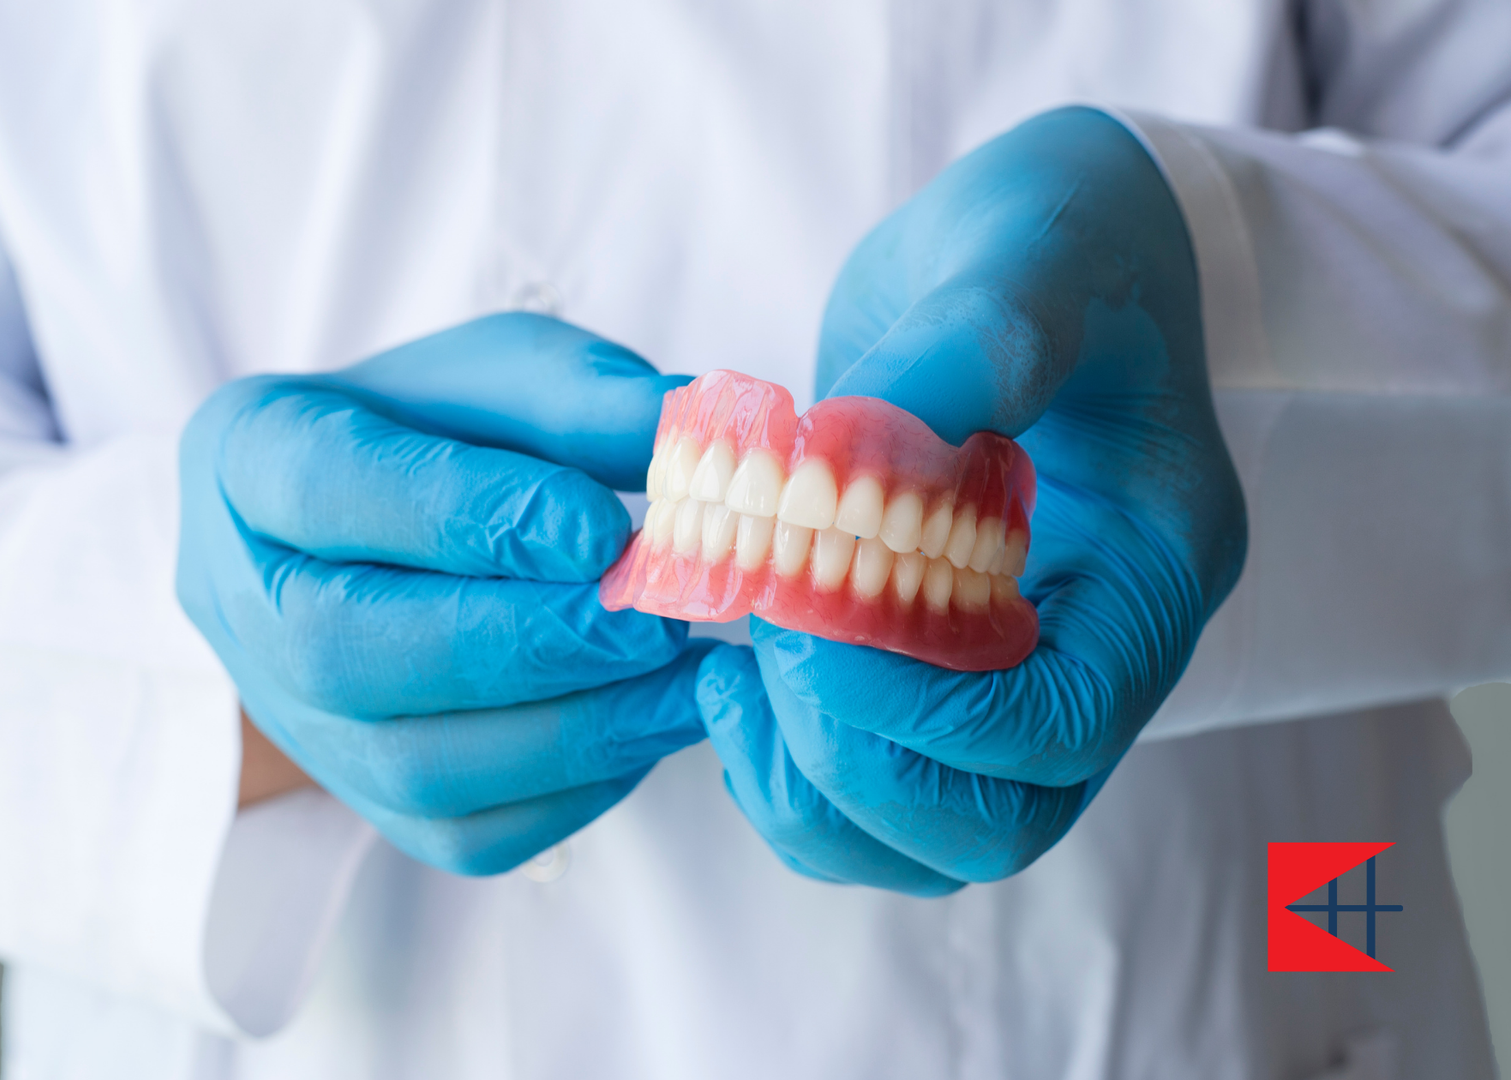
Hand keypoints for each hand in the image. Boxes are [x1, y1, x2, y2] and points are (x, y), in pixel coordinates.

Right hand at [179, 314, 707, 873]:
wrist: (389, 525)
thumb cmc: (436, 430)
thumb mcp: (501, 376)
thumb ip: (581, 397)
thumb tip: (690, 428)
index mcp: (247, 455)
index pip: (330, 489)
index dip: (467, 514)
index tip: (602, 528)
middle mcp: (242, 602)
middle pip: (349, 650)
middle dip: (523, 643)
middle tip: (655, 621)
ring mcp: (295, 718)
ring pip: (412, 766)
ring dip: (572, 731)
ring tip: (686, 682)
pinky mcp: (366, 799)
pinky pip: (467, 834)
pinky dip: (576, 790)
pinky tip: (648, 726)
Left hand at [700, 107, 1246, 890]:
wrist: (1039, 247)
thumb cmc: (1057, 239)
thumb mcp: (1031, 254)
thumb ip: (978, 339)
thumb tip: (862, 448)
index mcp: (1153, 566)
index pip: (1060, 726)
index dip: (919, 706)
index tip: (804, 616)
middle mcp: (1099, 648)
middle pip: (994, 819)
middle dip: (854, 757)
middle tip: (764, 640)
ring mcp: (1021, 671)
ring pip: (926, 833)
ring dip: (810, 782)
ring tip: (735, 668)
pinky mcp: (944, 669)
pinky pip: (872, 789)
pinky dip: (788, 764)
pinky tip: (730, 671)